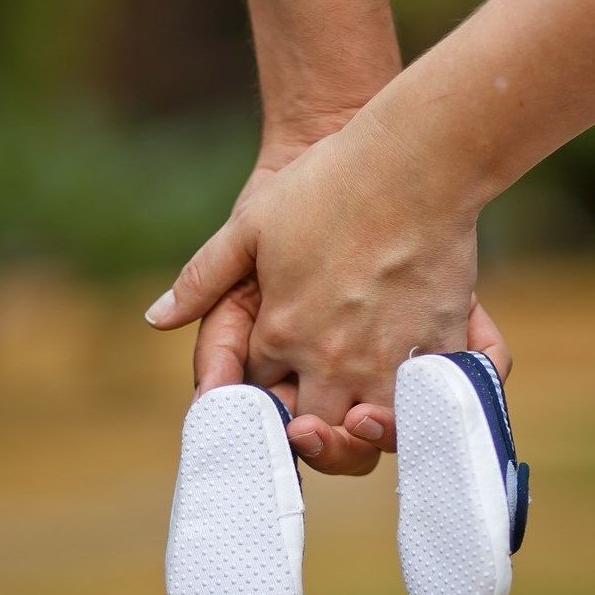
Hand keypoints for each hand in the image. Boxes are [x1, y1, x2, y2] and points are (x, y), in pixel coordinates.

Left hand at [147, 111, 490, 471]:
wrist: (414, 161)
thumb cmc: (329, 184)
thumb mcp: (250, 225)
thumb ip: (201, 278)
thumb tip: (156, 318)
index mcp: (282, 332)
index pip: (260, 387)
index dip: (261, 386)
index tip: (273, 378)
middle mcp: (332, 358)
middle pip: (313, 427)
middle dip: (307, 429)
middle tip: (314, 419)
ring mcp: (387, 359)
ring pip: (368, 433)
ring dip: (360, 434)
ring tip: (362, 419)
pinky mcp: (438, 348)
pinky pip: (427, 406)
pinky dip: (419, 411)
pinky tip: (414, 401)